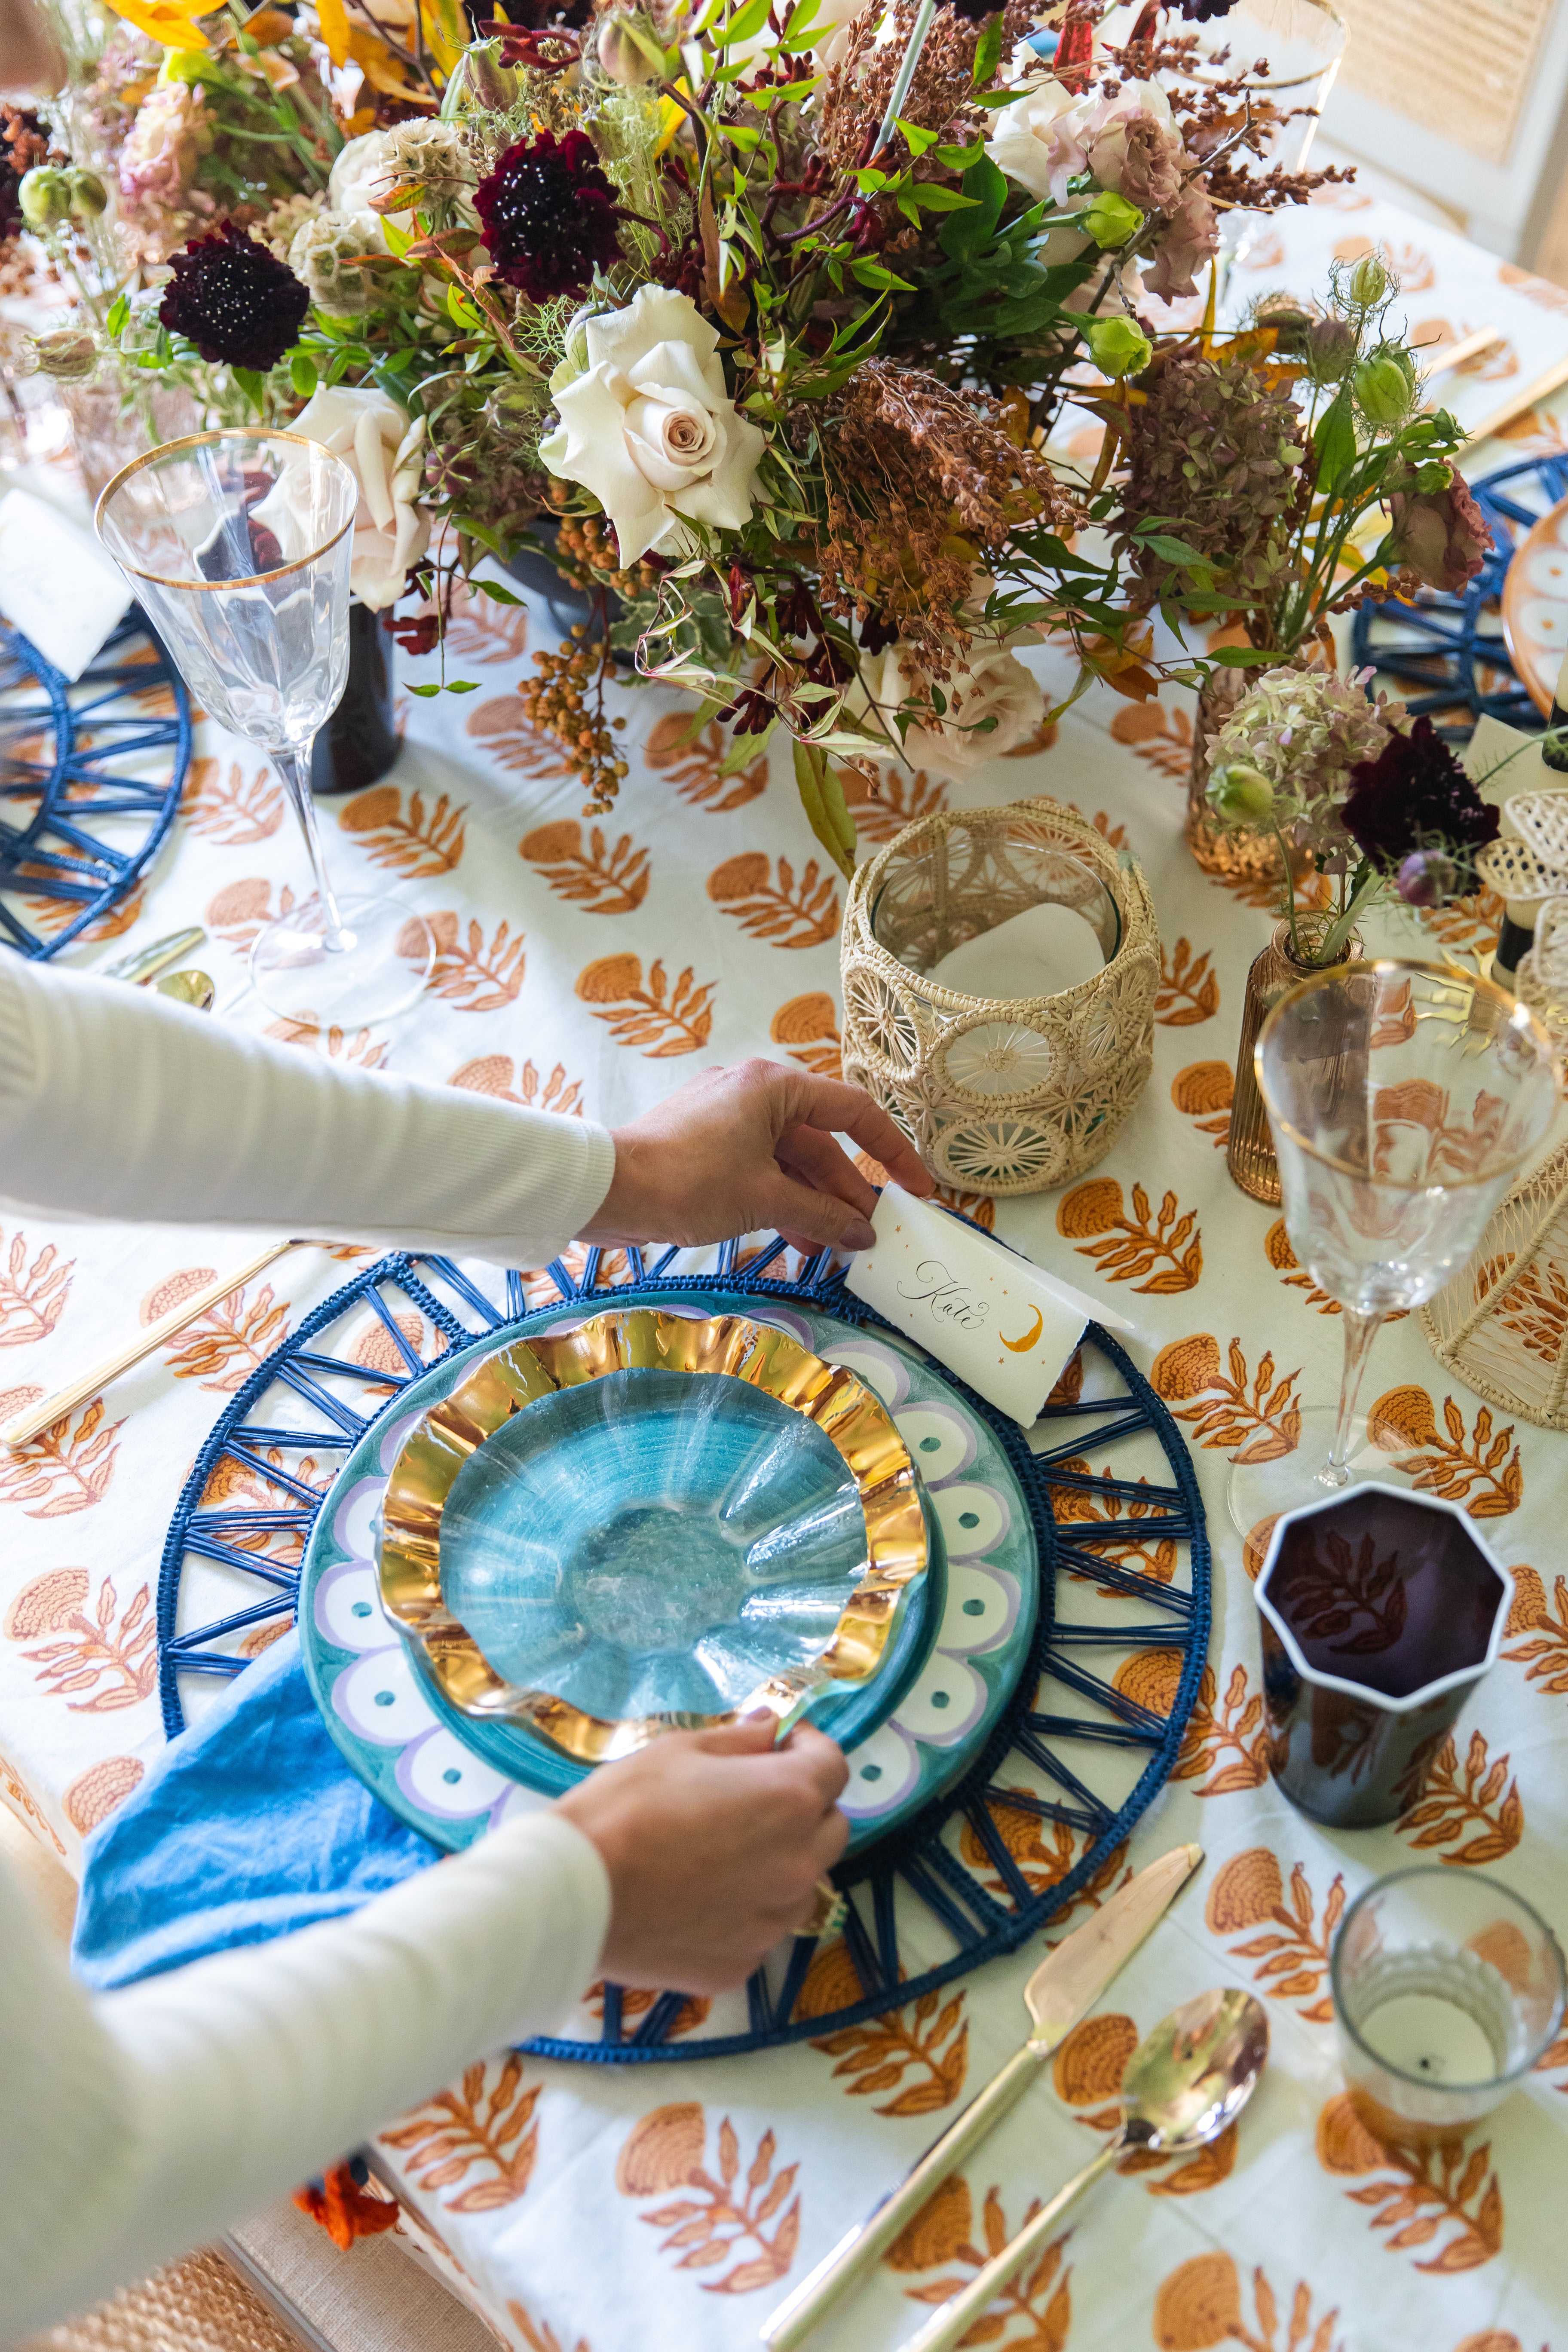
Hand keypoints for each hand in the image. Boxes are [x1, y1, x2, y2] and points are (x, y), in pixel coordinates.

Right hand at [555, 1717, 848, 1992]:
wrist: (574, 1896)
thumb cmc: (624, 1809)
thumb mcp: (679, 1751)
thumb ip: (739, 1740)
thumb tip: (770, 1728)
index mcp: (789, 1800)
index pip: (833, 1766)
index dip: (807, 1748)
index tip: (778, 1744)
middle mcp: (798, 1865)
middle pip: (829, 1828)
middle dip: (804, 1806)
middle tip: (754, 1796)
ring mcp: (772, 1923)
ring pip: (800, 1885)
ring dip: (780, 1862)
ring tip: (722, 1853)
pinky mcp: (742, 1964)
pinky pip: (760, 1929)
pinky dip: (744, 1910)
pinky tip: (697, 1899)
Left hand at [579, 1057, 933, 1255]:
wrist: (607, 1189)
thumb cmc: (687, 1181)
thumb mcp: (765, 1200)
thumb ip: (821, 1215)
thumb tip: (863, 1232)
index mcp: (774, 1087)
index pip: (855, 1112)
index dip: (892, 1152)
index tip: (917, 1189)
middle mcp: (754, 1093)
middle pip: (821, 1143)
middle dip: (847, 1192)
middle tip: (872, 1234)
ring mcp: (728, 1119)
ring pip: (790, 1162)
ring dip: (816, 1205)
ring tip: (839, 1248)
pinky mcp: (707, 1146)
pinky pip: (761, 1171)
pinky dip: (783, 1203)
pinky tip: (801, 1242)